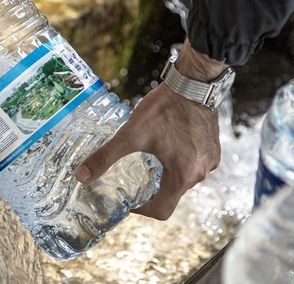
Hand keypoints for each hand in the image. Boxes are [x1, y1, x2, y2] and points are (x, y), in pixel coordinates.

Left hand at [75, 39, 228, 219]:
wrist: (193, 83)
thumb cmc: (165, 108)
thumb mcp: (131, 134)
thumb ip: (106, 156)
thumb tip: (81, 175)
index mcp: (182, 176)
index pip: (162, 211)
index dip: (142, 210)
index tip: (128, 201)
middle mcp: (200, 173)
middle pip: (172, 195)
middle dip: (151, 190)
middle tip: (132, 180)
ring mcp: (210, 161)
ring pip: (183, 179)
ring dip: (165, 175)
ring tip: (146, 162)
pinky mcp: (212, 149)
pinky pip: (193, 164)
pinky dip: (178, 162)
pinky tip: (165, 147)